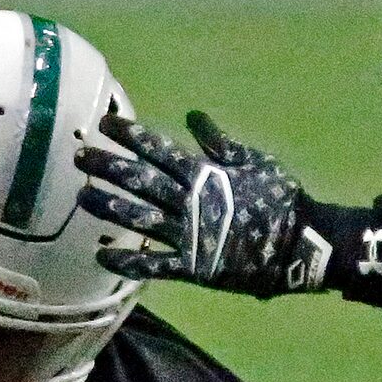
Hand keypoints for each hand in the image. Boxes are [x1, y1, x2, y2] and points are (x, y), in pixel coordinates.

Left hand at [75, 110, 329, 297]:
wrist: (302, 245)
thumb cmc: (281, 200)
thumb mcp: (255, 161)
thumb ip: (220, 142)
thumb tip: (193, 115)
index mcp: (205, 175)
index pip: (160, 151)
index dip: (131, 137)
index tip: (105, 125)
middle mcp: (190, 202)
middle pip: (141, 180)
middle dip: (108, 167)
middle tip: (79, 156)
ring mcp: (188, 235)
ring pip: (139, 218)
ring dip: (108, 207)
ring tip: (82, 196)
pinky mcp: (192, 266)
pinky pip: (153, 265)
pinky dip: (127, 262)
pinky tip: (101, 256)